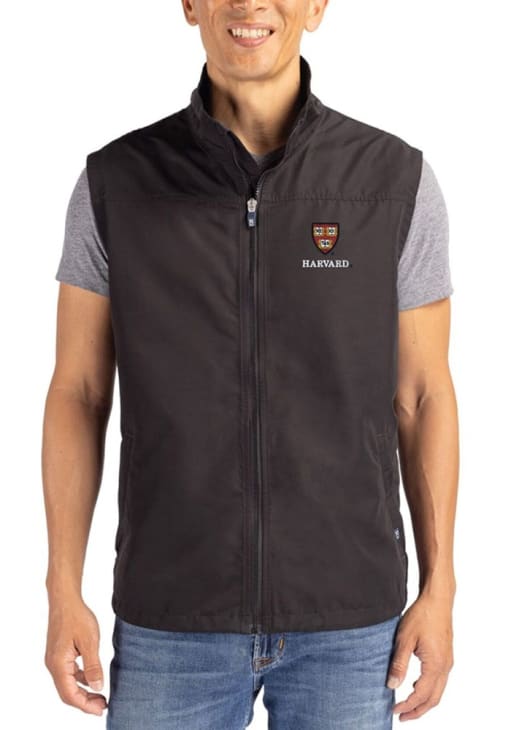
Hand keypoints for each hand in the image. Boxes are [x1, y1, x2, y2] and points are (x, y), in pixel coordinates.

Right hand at [44, 597, 107, 715]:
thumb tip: (97, 687)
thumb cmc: (76, 616)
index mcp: (58, 664)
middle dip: (85, 702)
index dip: (85, 705)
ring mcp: (55, 660)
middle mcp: (53, 665)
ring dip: (83, 692)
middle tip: (103, 706)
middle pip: (67, 692)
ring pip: (68, 684)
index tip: (100, 709)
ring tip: (100, 696)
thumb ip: (93, 666)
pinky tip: (93, 679)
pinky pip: (69, 673)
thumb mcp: (90, 641)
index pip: (70, 694)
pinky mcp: (60, 654)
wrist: (65, 599)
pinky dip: (80, 680)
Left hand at [386, 593, 453, 720]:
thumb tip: (392, 685)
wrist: (438, 600)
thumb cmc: (421, 615)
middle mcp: (445, 667)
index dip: (407, 705)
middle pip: (433, 699)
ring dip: (424, 702)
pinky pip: (439, 681)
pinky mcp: (446, 656)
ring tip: (407, 706)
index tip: (394, 710)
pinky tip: (416, 685)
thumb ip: (399, 664)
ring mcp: (447, 662)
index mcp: (435, 665)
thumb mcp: (405, 639)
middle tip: (402, 716)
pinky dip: (428, 690)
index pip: (421, 694)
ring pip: (438, 692)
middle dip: (418, 711)